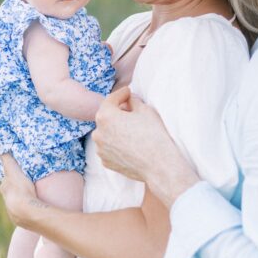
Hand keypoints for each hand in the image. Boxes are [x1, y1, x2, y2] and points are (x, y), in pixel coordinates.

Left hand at [0, 154, 44, 228]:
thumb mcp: (13, 170)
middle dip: (15, 190)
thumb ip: (7, 159)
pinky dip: (27, 210)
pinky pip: (23, 213)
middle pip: (9, 193)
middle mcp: (6, 201)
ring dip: (21, 201)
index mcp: (4, 188)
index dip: (10, 178)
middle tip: (24, 186)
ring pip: (15, 204)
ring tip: (30, 199)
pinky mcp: (20, 220)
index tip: (15, 176)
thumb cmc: (20, 189)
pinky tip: (33, 209)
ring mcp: (13, 212)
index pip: (5, 181)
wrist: (27, 211)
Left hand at [93, 88, 198, 207]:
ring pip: (107, 133)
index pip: (111, 99)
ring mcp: (101, 149)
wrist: (159, 166)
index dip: (121, 94)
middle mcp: (98, 133)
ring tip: (132, 130)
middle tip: (132, 110)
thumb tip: (130, 100)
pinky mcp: (106, 162)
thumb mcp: (146, 110)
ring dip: (116, 129)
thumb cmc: (153, 136)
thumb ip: (133, 101)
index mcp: (105, 116)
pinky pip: (109, 147)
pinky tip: (130, 144)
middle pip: (107, 117)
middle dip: (118, 112)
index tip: (128, 92)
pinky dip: (116, 144)